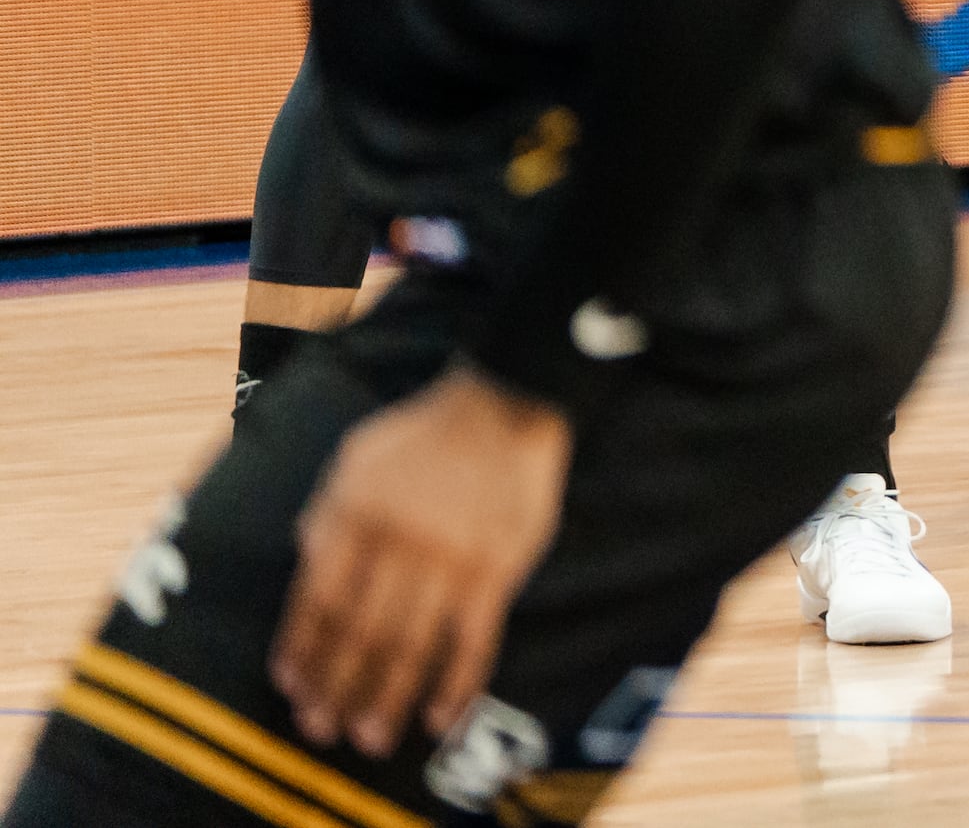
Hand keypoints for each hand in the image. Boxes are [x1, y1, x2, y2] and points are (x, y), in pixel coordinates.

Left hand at [273, 367, 568, 754]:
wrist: (505, 402)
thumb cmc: (421, 436)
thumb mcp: (353, 461)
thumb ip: (326, 516)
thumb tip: (306, 569)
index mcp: (355, 515)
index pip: (317, 599)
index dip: (302, 648)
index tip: (291, 687)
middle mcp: (399, 542)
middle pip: (360, 632)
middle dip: (337, 687)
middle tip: (322, 730)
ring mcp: (452, 559)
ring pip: (412, 644)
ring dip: (387, 697)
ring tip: (370, 737)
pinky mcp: (499, 569)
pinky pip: (475, 638)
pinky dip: (457, 682)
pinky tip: (439, 715)